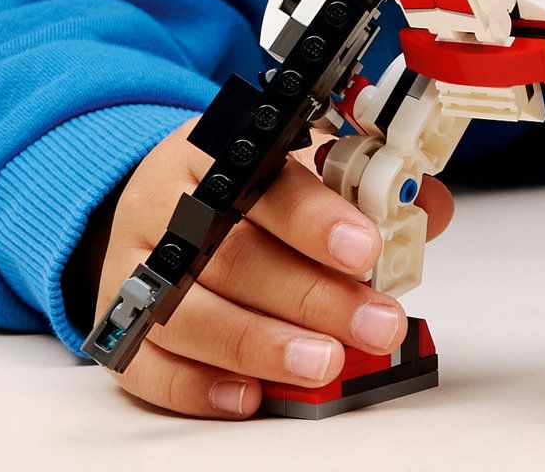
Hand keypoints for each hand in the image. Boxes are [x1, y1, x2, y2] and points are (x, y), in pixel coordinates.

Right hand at [93, 118, 452, 417]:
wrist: (159, 198)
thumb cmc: (246, 185)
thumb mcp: (301, 161)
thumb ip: (366, 183)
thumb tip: (427, 208)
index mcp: (218, 150)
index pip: (268, 182)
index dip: (317, 219)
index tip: (367, 250)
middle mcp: (168, 206)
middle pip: (237, 256)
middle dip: (315, 296)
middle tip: (376, 323)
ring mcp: (136, 268)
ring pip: (193, 314)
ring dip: (265, 345)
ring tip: (326, 363)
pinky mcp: (118, 325)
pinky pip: (148, 365)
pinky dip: (198, 388)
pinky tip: (250, 395)